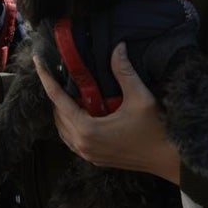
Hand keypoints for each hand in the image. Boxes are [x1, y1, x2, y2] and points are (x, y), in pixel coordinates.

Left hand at [35, 42, 180, 183]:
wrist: (170, 160)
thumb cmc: (156, 129)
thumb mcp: (140, 97)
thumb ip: (124, 71)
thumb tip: (117, 46)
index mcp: (87, 129)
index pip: (58, 99)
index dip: (46, 78)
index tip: (37, 62)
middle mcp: (82, 144)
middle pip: (57, 114)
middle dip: (55, 93)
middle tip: (58, 73)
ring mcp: (87, 155)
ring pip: (62, 129)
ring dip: (62, 110)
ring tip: (68, 91)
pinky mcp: (95, 159)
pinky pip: (71, 139)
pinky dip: (70, 124)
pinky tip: (79, 112)